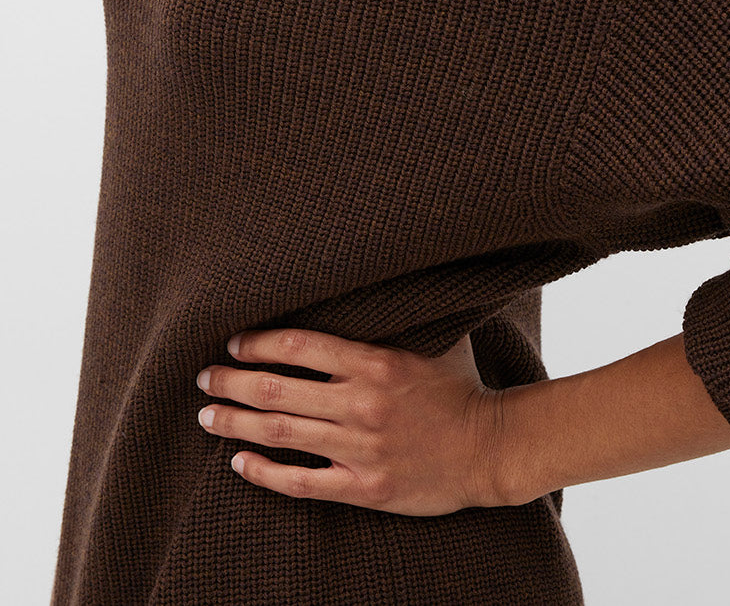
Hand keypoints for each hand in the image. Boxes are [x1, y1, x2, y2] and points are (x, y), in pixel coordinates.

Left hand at [194, 327, 513, 514]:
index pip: (300, 347)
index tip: (234, 341)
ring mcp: (361, 449)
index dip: (259, 343)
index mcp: (377, 362)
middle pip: (279, 392)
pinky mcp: (364, 488)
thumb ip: (398, 316)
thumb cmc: (461, 387)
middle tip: (204, 378)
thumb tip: (373, 275)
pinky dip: (265, 473)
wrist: (491, 448)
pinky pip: (302, 481)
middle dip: (233, 383)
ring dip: (237, 424)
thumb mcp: (433, 339)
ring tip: (207, 416)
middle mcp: (363, 404)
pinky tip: (240, 464)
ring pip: (282, 435)